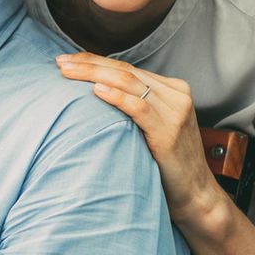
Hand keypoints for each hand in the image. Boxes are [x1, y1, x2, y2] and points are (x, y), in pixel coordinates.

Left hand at [56, 52, 224, 224]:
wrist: (195, 193)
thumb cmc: (167, 162)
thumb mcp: (153, 126)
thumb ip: (135, 106)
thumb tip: (93, 92)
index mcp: (172, 89)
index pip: (127, 68)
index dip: (94, 60)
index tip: (66, 60)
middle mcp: (176, 95)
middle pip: (125, 71)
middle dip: (89, 64)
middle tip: (60, 62)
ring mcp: (176, 112)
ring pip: (129, 83)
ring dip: (94, 75)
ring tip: (67, 73)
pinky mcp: (170, 132)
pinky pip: (140, 108)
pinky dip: (116, 97)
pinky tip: (95, 92)